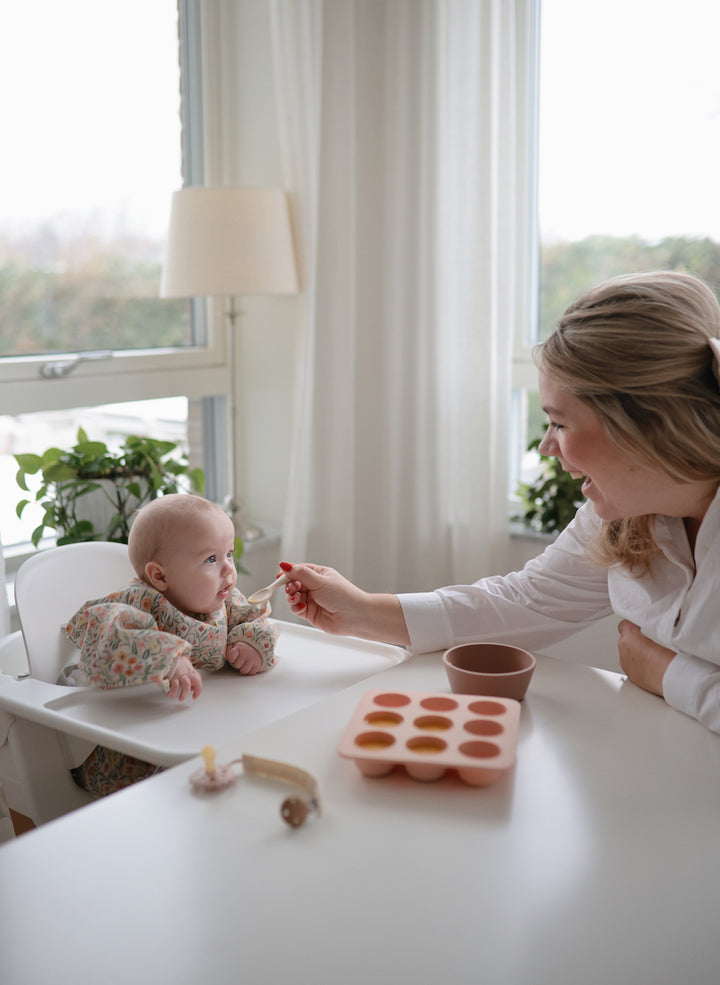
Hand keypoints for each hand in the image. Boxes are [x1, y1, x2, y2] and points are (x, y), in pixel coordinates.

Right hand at [167, 655, 202, 699]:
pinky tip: (170, 694)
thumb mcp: (187, 668)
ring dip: (183, 694)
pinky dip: (172, 692)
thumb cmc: (178, 663)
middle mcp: (187, 674)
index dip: (198, 690)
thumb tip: (192, 687)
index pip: (198, 681)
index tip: (195, 696)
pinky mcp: (172, 676)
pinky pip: (174, 686)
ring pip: (186, 685)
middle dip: (192, 692)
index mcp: (192, 672)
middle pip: (196, 682)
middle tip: (186, 698)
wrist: (169, 656)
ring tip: (180, 699)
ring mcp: (180, 675)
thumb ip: (190, 677)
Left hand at [226, 641, 262, 674]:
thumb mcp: (235, 646)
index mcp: (240, 648)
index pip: (231, 657)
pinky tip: (250, 666)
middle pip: (236, 666)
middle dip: (237, 664)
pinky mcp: (257, 665)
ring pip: (243, 671)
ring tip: (244, 664)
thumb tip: (225, 658)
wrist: (257, 648)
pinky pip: (250, 673)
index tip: (234, 657)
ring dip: (243, 668)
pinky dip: (249, 671)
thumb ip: (228, 651)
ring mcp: (253, 660)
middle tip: (240, 660)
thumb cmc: (243, 649)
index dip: (231, 659)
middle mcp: (246, 654)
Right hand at [280, 562, 409, 645]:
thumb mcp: (320, 581)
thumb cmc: (343, 596)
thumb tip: (285, 564)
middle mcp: (314, 586)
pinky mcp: (310, 613)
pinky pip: (296, 609)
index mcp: (318, 574)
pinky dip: (296, 608)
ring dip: (291, 597)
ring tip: (297, 598)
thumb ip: (300, 574)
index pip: (298, 570)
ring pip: (292, 597)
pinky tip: (302, 607)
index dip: (288, 573)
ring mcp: (312, 600)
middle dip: (289, 586)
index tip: (279, 576)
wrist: (355, 616)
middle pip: (293, 583)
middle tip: (292, 589)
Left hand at [616, 619, 674, 696]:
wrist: (673, 677)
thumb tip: (651, 624)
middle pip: (626, 639)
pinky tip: (653, 665)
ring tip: (654, 655)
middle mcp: (623, 650)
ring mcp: (626, 664)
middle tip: (652, 642)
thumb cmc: (670, 655)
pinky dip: (640, 664)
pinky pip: (632, 665)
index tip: (645, 628)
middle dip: (637, 639)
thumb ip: (650, 625)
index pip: (625, 624)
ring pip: (629, 653)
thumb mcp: (662, 630)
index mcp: (628, 636)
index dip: (636, 626)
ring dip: (638, 653)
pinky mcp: (631, 676)